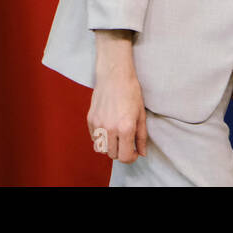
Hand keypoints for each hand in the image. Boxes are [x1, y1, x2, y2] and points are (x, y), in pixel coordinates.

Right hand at [88, 29, 147, 161]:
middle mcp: (110, 129)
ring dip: (109, 147)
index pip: (125, 157)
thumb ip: (141, 137)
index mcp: (125, 128)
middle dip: (121, 152)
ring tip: (116, 136)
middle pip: (112, 155)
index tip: (134, 152)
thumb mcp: (141, 115)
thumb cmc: (131, 92)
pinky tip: (108, 127)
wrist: (115, 75)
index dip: (132, 157)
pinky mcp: (90, 119)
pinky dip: (100, 138)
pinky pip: (94, 138)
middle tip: (126, 142)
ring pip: (101, 149)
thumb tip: (142, 153)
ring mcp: (98, 124)